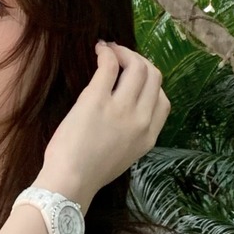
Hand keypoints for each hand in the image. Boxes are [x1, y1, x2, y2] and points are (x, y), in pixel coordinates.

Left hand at [38, 41, 169, 206]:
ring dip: (124, 52)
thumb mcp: (122, 156)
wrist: (69, 183)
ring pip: (138, 66)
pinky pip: (110, 66)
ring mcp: (121, 109)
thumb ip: (131, 134)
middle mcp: (141, 120)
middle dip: (140, 61)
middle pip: (154, 77)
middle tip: (121, 58)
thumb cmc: (87, 174)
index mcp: (149, 137)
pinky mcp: (97, 100)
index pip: (164, 100)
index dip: (151, 84)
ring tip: (109, 50)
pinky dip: (107, 53)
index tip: (134, 79)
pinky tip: (99, 50)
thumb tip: (125, 110)